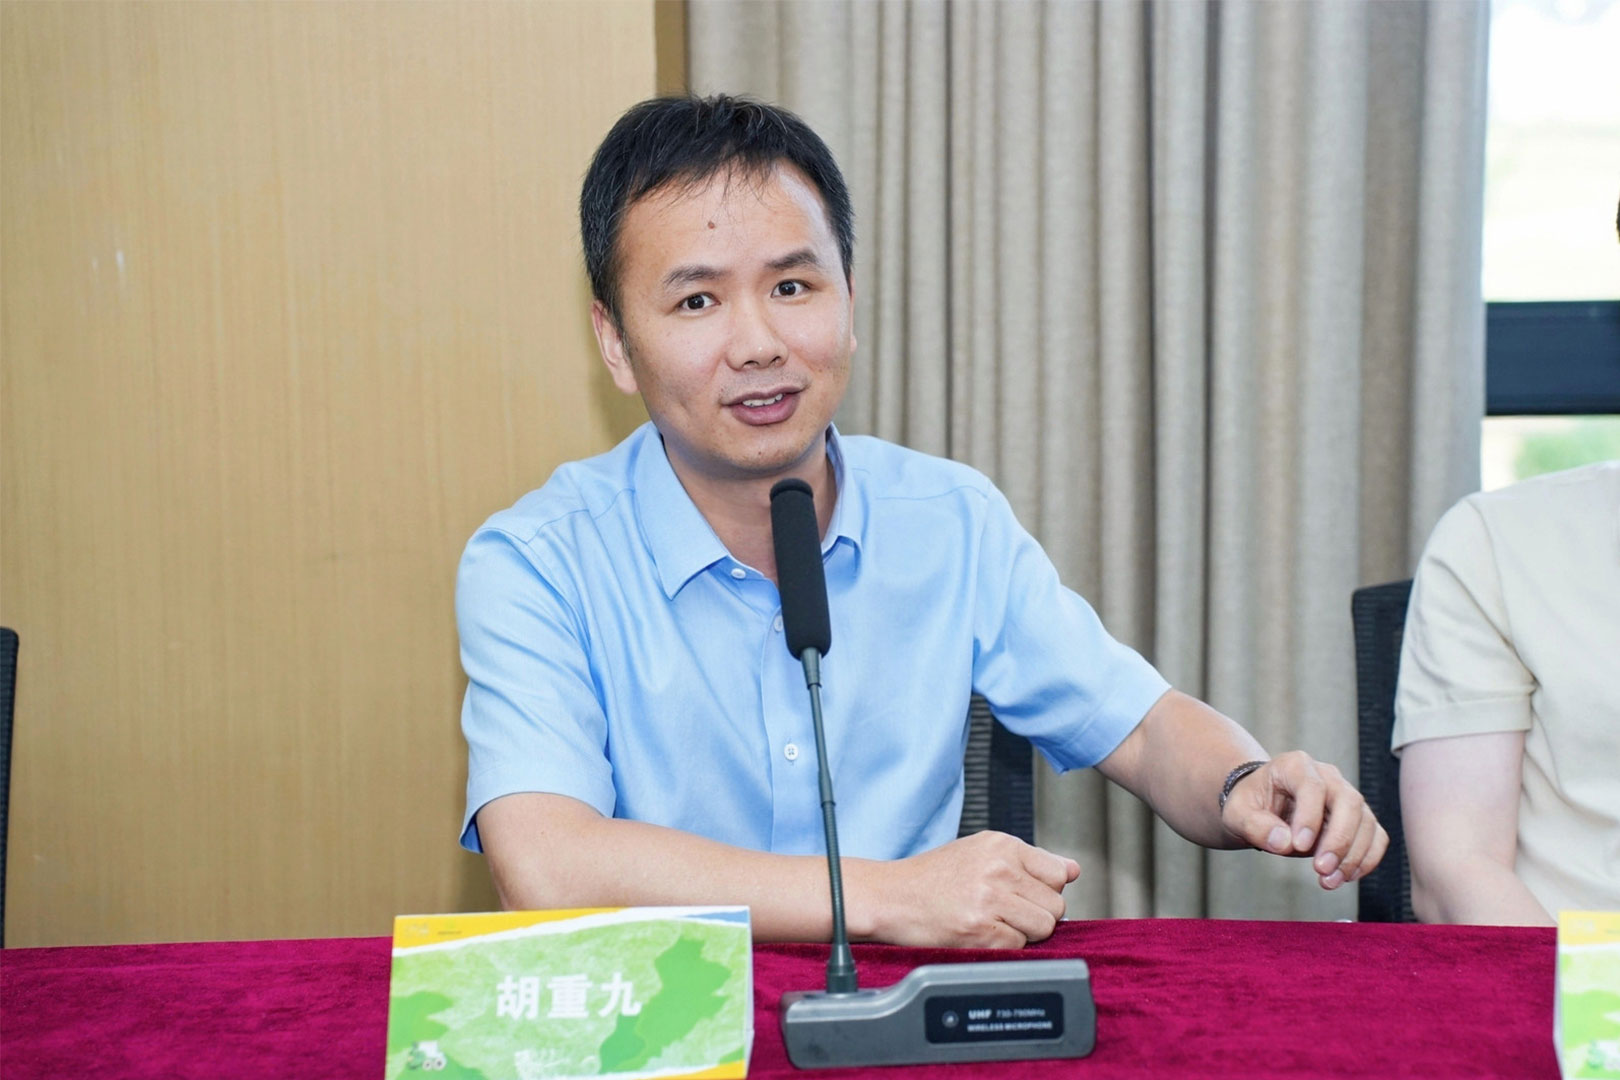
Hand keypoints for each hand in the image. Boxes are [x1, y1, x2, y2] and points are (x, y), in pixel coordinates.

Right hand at [852, 831, 1079, 947]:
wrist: (890, 896)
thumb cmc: (932, 877)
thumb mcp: (980, 852)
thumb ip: (1029, 860)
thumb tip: (1073, 870)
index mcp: (1002, 844)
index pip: (1059, 874)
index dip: (1044, 890)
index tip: (1022, 894)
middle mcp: (999, 868)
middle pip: (1056, 905)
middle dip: (1035, 914)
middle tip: (1003, 911)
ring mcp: (990, 899)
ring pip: (1044, 928)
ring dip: (1023, 932)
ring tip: (992, 922)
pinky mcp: (980, 930)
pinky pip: (1018, 947)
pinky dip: (1002, 946)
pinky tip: (978, 932)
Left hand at [1221, 751, 1389, 889]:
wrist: (1263, 808)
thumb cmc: (1250, 805)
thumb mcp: (1237, 813)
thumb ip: (1255, 826)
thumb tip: (1284, 842)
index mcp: (1296, 766)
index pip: (1312, 786)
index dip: (1309, 816)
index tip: (1299, 845)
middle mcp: (1328, 776)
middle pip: (1348, 802)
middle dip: (1339, 840)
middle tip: (1320, 869)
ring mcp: (1347, 796)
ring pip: (1366, 821)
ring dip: (1353, 856)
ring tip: (1329, 881)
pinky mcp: (1358, 818)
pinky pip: (1376, 836)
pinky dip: (1367, 859)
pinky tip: (1346, 877)